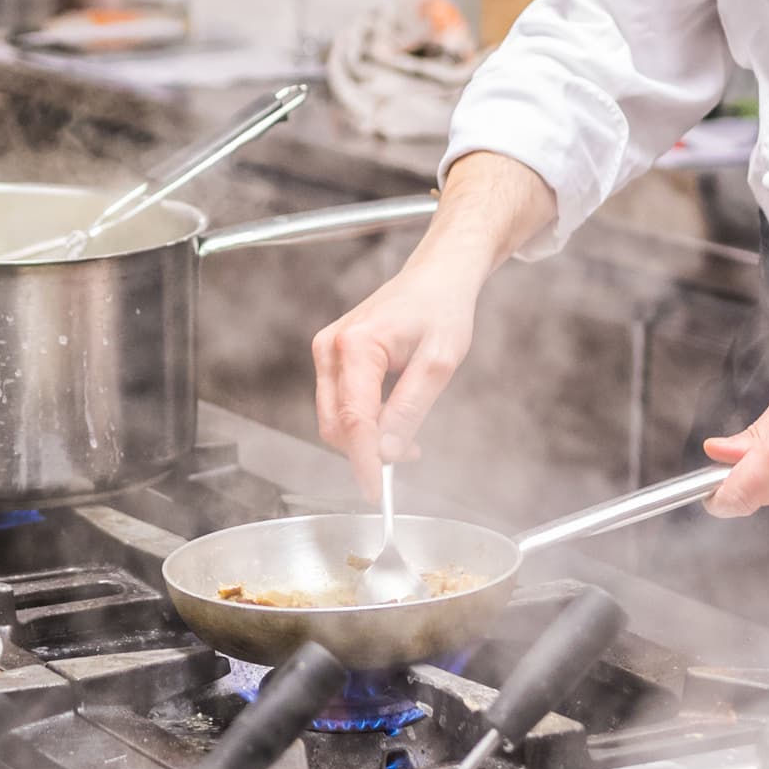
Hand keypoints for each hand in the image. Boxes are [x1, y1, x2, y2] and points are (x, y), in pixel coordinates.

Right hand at [312, 250, 487, 499]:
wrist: (436, 276)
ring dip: (366, 439)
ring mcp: (326, 352)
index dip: (364, 461)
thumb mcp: (440, 361)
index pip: (353, 419)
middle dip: (368, 450)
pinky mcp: (331, 358)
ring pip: (334, 418)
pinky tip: (392, 421)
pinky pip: (338, 405)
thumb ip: (412, 407)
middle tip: (412, 454)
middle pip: (335, 424)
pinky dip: (362, 423)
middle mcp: (330, 348)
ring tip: (408, 437)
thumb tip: (388, 452)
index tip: (377, 491)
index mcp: (355, 345)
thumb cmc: (442, 308)